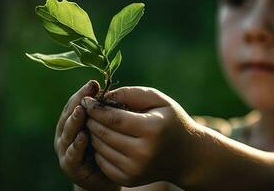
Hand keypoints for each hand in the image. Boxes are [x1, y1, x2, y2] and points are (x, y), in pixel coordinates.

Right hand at [54, 80, 119, 190]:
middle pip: (69, 114)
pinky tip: (83, 137)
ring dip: (74, 121)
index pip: (76, 102)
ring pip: (68, 133)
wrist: (104, 177)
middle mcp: (66, 133)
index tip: (94, 83)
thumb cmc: (107, 147)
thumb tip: (115, 90)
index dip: (84, 93)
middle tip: (88, 92)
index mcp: (73, 121)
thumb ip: (106, 112)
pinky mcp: (70, 166)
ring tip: (82, 111)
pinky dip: (76, 146)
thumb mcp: (106, 127)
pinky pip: (72, 154)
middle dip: (78, 102)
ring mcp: (65, 149)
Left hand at [81, 87, 200, 186]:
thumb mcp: (158, 100)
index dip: (96, 109)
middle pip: (103, 133)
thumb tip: (102, 96)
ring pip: (100, 148)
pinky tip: (103, 139)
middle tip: (87, 111)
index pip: (113, 118)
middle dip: (91, 120)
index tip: (86, 100)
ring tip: (95, 123)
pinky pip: (102, 161)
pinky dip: (98, 149)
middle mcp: (143, 153)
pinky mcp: (129, 179)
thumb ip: (131, 93)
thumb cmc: (170, 121)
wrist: (186, 156)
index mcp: (152, 130)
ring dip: (92, 134)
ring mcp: (135, 169)